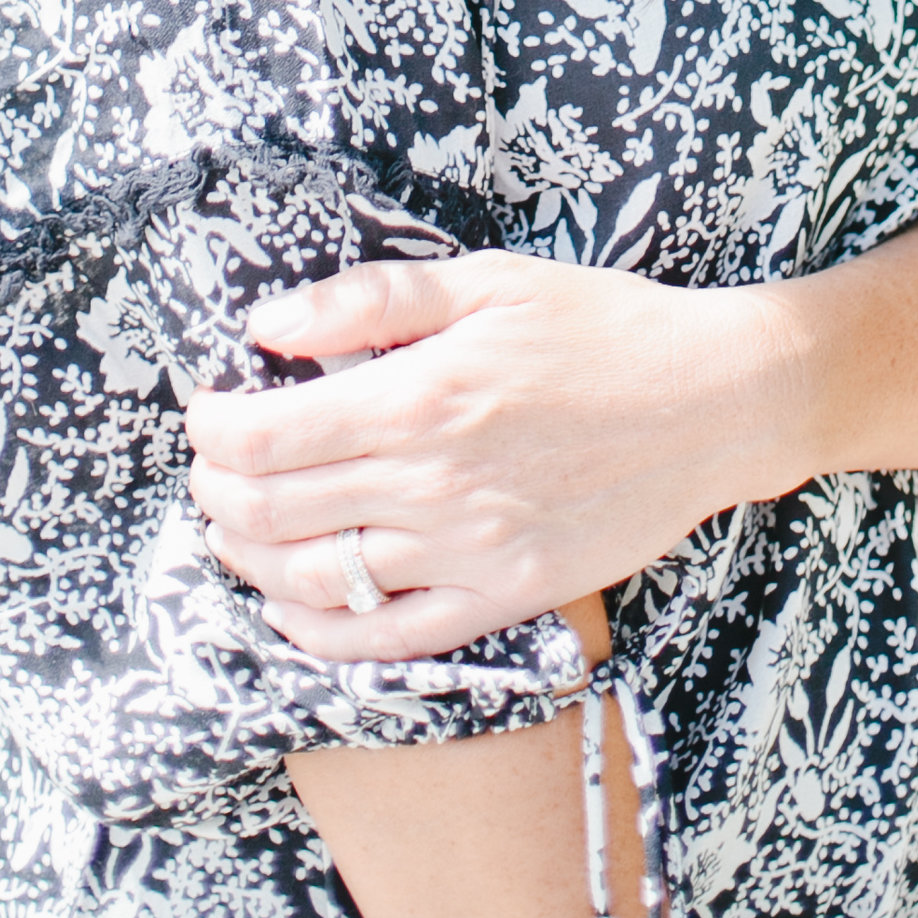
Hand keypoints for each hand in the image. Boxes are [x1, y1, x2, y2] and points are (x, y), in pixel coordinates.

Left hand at [184, 253, 805, 662]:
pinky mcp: (502, 599)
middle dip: (218, 489)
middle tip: (210, 465)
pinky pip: (388, 638)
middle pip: (275, 509)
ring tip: (234, 523)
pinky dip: (321, 632)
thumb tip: (270, 325)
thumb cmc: (602, 327)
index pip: (270, 434)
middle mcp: (433, 484)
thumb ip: (374, 299)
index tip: (206, 410)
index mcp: (423, 396)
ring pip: (317, 578)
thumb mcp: (490, 279)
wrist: (711, 402)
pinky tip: (289, 606)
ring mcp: (467, 552)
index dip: (214, 428)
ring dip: (251, 554)